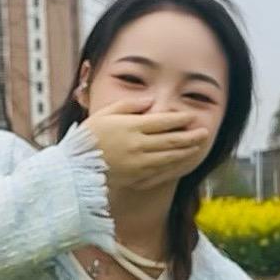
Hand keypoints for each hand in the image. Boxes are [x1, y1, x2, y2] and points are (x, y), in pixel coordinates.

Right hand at [82, 100, 209, 193]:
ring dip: (187, 151)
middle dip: (190, 136)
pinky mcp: (137, 177)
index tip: (192, 116)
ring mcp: (139, 163)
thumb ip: (128, 106)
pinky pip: (162, 171)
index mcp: (130, 127)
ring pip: (170, 156)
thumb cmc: (87, 138)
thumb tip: (150, 101)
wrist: (74, 169)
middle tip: (204, 132)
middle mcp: (138, 145)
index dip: (180, 119)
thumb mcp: (104, 114)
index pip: (163, 121)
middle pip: (171, 140)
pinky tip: (182, 161)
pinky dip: (175, 165)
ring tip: (198, 146)